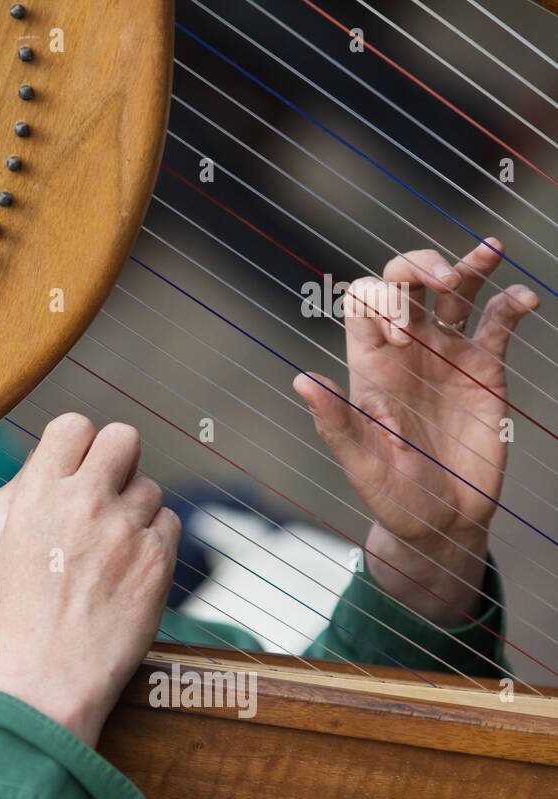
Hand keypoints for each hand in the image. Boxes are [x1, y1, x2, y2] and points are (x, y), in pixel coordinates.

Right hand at [0, 413, 180, 747]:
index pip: (73, 424)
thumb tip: (47, 456)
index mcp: (37, 493)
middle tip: (110, 492)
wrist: (51, 677)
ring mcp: (124, 528)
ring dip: (136, 511)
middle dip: (120, 459)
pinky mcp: (158, 558)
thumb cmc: (21, 615)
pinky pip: (169, 523)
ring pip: (149, 487)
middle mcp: (82, 501)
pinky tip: (131, 571)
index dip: (80, 444)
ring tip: (112, 553)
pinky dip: (155, 541)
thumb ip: (20, 492)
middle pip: (124, 437)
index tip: (80, 469)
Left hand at [292, 240, 537, 623]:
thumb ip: (335, 422)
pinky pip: (498, 322)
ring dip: (469, 265)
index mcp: (368, 364)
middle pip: (404, 281)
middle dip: (419, 266)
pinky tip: (523, 298)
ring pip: (454, 291)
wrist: (442, 521)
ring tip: (490, 251)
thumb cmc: (392, 495)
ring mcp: (446, 354)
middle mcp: (405, 349)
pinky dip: (511, 302)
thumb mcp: (361, 464)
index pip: (364, 301)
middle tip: (444, 282)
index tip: (404, 339)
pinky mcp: (485, 368)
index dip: (382, 301)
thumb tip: (302, 381)